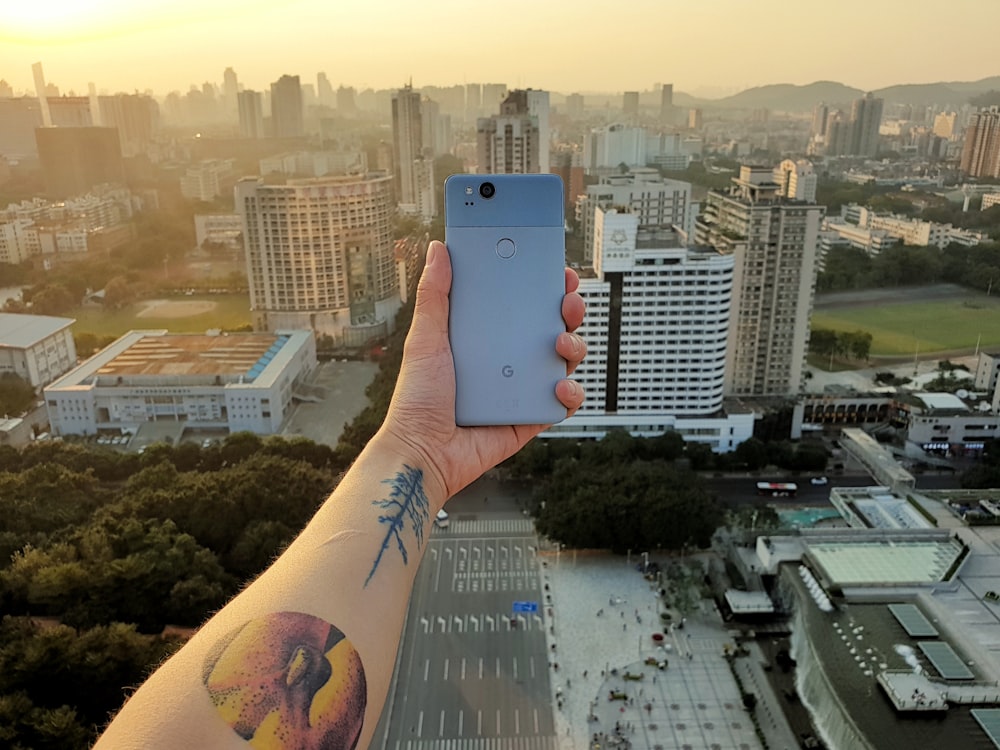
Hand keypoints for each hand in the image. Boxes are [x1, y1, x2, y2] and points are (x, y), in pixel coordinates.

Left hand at [377, 240, 585, 501]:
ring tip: (561, 344)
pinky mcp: (529, 418)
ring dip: (573, 347)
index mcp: (484, 338)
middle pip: (550, 328)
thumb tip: (437, 251)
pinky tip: (557, 386)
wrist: (422, 452)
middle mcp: (506, 361)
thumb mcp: (425, 339)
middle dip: (568, 312)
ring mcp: (520, 390)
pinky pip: (561, 404)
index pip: (521, 306)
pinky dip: (568, 394)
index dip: (543, 288)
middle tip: (568, 302)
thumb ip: (434, 294)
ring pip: (563, 362)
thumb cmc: (417, 400)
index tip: (556, 272)